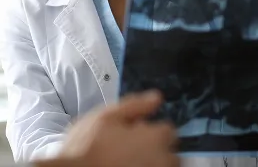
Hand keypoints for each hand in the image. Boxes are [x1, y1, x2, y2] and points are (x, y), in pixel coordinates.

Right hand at [57, 90, 178, 166]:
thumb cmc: (87, 147)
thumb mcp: (106, 117)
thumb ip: (135, 105)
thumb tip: (157, 97)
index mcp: (155, 139)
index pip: (168, 130)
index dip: (150, 130)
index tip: (133, 133)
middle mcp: (162, 160)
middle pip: (169, 153)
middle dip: (155, 149)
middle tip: (128, 149)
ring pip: (163, 166)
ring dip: (151, 162)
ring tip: (126, 160)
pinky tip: (126, 166)